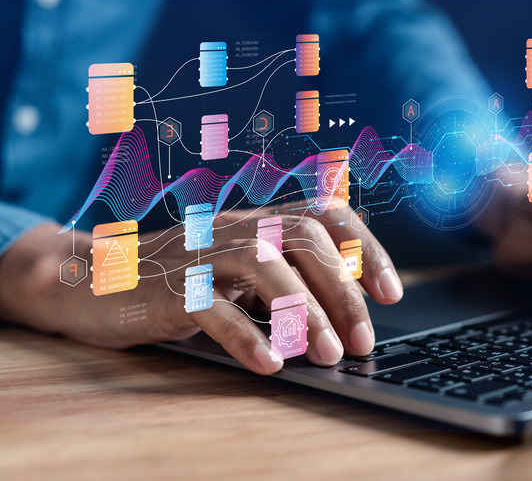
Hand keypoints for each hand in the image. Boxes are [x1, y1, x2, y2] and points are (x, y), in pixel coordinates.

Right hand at [0, 202, 402, 373]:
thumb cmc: (182, 278)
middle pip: (304, 242)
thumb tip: (345, 314)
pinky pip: (213, 309)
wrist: (93, 279)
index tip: (391, 293)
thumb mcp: (241, 271)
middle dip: (342, 294)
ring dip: (304, 313)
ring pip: (266, 267)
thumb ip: (286, 280)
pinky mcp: (169, 288)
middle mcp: (237, 227)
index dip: (366, 248)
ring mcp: (202, 253)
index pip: (326, 215)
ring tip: (328, 356)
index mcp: (260, 221)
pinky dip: (246, 337)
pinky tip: (270, 364)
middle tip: (363, 341)